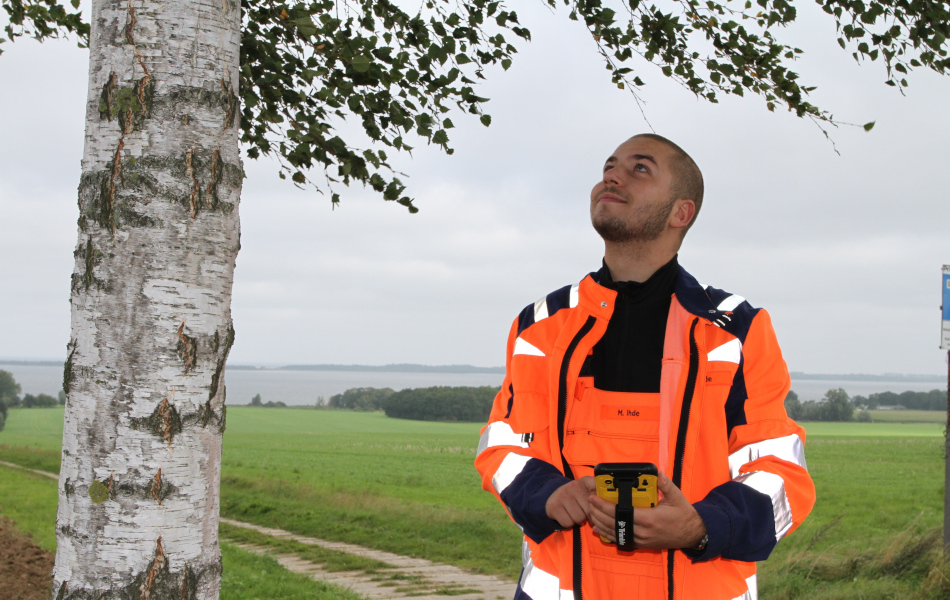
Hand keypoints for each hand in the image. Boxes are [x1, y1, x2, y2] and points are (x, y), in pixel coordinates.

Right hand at [545, 477, 596, 528]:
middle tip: (584, 512)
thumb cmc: (577, 497)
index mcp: (586, 481)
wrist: (554, 496)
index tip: (600, 506)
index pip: (600, 491)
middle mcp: (575, 485)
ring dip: (578, 521)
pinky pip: (568, 523)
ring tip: (575, 514)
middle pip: (590, 511)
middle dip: (589, 516)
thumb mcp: (588, 491)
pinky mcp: (554, 506)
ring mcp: (563, 495)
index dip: (601, 504)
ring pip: (579, 519)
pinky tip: (567, 516)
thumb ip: (600, 495)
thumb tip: (610, 508)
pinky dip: (569, 523)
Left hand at [588, 472, 706, 549]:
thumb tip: (657, 472)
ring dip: (600, 524)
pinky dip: (608, 534)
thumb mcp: (676, 496)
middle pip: (614, 523)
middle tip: (589, 502)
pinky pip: (621, 540)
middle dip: (598, 513)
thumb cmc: (683, 514)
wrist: (692, 534)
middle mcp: (643, 531)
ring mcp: (641, 540)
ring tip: (590, 513)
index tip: (594, 497)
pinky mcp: (641, 544)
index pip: (621, 512)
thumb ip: (665, 484)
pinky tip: (598, 529)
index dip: (605, 506)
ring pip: (615, 533)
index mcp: (649, 518)